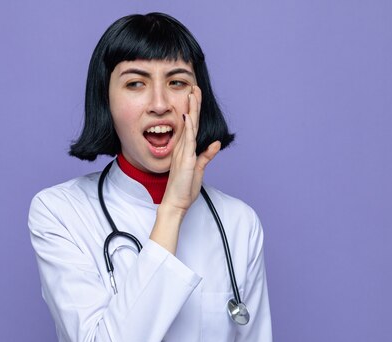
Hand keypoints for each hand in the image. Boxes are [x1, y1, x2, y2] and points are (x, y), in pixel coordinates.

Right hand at [161, 85, 221, 215]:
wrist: (175, 202)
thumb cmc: (184, 189)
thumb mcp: (199, 169)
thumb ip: (207, 155)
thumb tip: (216, 143)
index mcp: (186, 149)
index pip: (192, 126)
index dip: (194, 111)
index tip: (195, 97)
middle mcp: (183, 148)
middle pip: (190, 122)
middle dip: (193, 104)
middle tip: (194, 88)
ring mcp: (183, 152)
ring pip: (189, 127)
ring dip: (191, 110)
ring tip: (192, 94)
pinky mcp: (185, 160)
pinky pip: (187, 140)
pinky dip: (189, 128)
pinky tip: (189, 116)